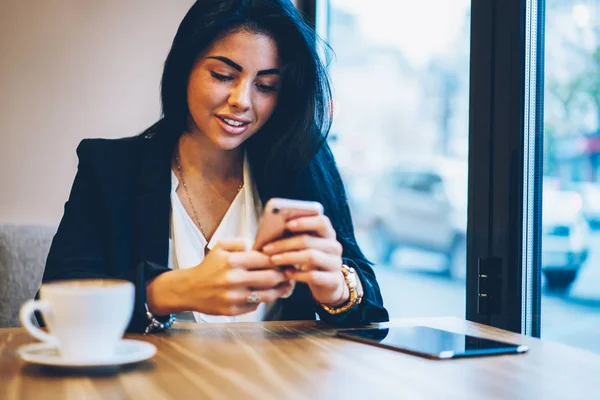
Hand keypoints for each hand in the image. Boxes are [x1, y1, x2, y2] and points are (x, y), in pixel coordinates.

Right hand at [147, 238, 292, 315]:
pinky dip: (263, 299)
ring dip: (280, 290)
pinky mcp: (233, 310)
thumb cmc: (209, 266)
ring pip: (267, 295)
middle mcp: (234, 279)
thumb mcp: (220, 247)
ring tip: (285, 285)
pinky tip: (267, 293)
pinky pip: (256, 305)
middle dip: (284, 275)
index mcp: (232, 261)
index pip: (265, 260)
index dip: (280, 260)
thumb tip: (258, 245)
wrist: (189, 289)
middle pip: (271, 278)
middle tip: (290, 273)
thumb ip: (240, 242)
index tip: (288, 259)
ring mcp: (233, 297)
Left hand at [262, 215, 348, 306]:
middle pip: (309, 240)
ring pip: (310, 256)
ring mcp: (335, 264)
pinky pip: (313, 276)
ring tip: (273, 260)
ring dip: (288, 257)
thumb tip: (271, 229)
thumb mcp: (306, 246)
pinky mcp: (333, 280)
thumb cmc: (310, 259)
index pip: (322, 221)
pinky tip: (286, 273)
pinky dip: (297, 274)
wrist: (328, 284)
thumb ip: (295, 235)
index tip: (286, 224)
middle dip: (285, 243)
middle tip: (266, 248)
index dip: (304, 221)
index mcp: (328, 233)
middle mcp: (335, 247)